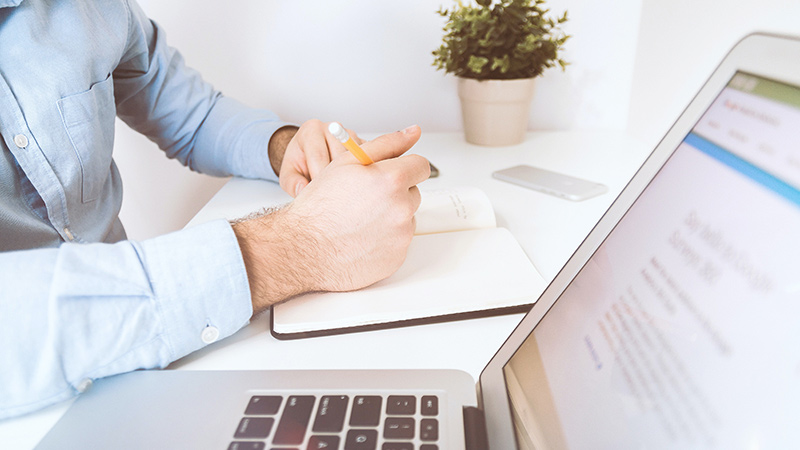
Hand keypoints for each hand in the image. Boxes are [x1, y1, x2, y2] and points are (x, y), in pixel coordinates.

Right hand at [234, 125, 428, 311]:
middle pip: (413, 193)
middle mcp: (401, 208)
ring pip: (406, 218)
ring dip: (391, 216)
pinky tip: (362, 238)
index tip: (392, 174)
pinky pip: (399, 242)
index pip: (420, 166)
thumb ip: (386, 144)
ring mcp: (401, 235)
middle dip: (395, 193)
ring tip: (360, 220)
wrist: (304, 248)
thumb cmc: (320, 206)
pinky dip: (386, 239)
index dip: (404, 168)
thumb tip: (412, 132)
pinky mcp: (397, 258)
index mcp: (392, 179)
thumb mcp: (348, 162)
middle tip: (365, 199)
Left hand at [276, 119, 363, 196]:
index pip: (318, 155)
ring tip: (343, 191)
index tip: (319, 194)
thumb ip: (292, 182)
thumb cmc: (299, 163)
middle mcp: (332, 128)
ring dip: (351, 177)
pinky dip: (363, 173)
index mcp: (311, 130)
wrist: (310, 155)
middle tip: (332, 195)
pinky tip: (354, 185)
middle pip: (340, 156)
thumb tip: (302, 190)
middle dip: (336, 178)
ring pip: (356, 158)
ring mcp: (350, 134)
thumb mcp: (288, 174)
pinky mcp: (364, 143)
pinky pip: (368, 160)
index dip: (319, 177)